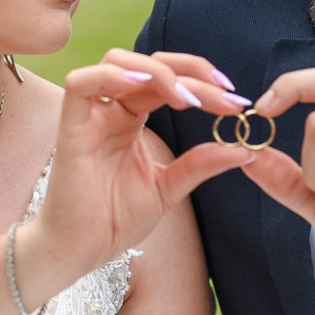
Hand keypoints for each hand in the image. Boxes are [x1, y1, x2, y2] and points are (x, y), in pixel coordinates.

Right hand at [20, 49, 251, 292]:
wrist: (82, 252)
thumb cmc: (116, 220)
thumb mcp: (169, 188)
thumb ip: (200, 164)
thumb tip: (245, 150)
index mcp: (132, 118)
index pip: (168, 81)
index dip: (202, 80)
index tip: (236, 99)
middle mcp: (111, 110)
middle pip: (149, 64)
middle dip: (190, 71)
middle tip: (224, 94)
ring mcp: (90, 116)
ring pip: (116, 62)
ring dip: (158, 72)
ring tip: (188, 98)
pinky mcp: (70, 129)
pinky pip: (80, 84)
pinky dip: (110, 76)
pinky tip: (142, 85)